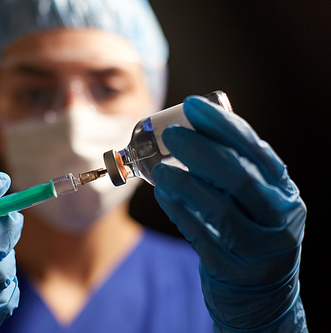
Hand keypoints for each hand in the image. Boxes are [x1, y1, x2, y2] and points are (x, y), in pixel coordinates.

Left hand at [152, 96, 306, 331]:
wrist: (260, 291)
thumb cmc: (250, 229)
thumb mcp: (255, 198)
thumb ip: (234, 168)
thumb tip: (193, 127)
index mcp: (283, 190)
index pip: (255, 151)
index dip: (222, 125)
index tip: (192, 105)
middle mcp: (279, 218)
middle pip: (238, 178)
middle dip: (200, 151)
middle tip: (170, 135)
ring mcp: (258, 248)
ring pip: (219, 211)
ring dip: (184, 184)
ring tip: (159, 169)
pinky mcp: (233, 269)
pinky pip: (201, 238)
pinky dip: (179, 213)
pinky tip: (164, 195)